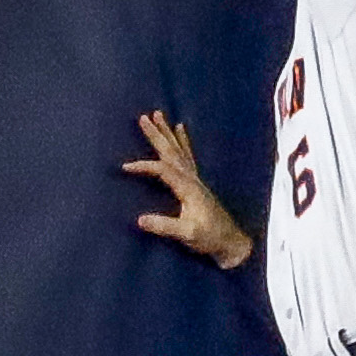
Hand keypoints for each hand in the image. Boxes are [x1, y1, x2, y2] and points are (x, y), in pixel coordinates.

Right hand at [122, 111, 253, 269]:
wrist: (231, 241)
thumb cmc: (209, 237)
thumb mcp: (187, 234)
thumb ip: (164, 226)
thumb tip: (139, 219)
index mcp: (186, 187)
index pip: (161, 169)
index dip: (143, 166)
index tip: (124, 167)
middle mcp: (190, 178)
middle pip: (170, 151)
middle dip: (156, 134)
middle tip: (143, 117)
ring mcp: (194, 178)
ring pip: (178, 149)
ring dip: (167, 132)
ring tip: (159, 114)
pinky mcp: (197, 181)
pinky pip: (187, 154)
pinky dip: (183, 140)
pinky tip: (181, 129)